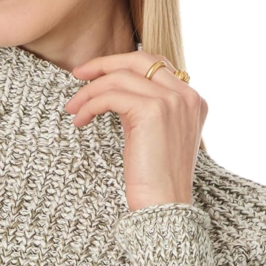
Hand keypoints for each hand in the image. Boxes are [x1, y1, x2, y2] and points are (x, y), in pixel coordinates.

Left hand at [63, 49, 206, 211]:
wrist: (164, 206)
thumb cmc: (155, 180)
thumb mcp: (155, 135)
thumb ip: (146, 108)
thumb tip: (114, 90)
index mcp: (193, 99)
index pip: (155, 65)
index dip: (122, 66)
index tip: (94, 75)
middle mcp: (187, 95)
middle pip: (140, 60)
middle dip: (104, 64)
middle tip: (77, 74)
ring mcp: (172, 101)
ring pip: (120, 78)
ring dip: (89, 91)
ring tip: (73, 109)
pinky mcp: (153, 111)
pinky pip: (111, 96)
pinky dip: (90, 105)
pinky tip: (80, 120)